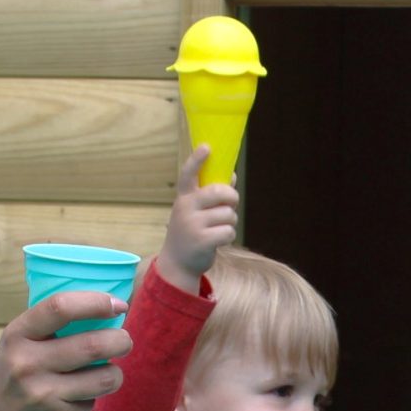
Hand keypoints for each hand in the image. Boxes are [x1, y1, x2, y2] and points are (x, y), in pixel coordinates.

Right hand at [0, 293, 130, 410]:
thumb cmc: (7, 385)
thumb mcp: (13, 349)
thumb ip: (47, 332)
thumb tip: (101, 311)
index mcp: (16, 336)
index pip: (60, 307)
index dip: (96, 302)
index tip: (118, 304)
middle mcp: (28, 363)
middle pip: (94, 344)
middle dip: (121, 340)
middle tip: (124, 341)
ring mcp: (44, 393)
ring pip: (105, 376)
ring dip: (115, 373)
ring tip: (108, 372)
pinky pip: (94, 400)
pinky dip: (95, 396)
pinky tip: (79, 398)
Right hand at [159, 146, 239, 287]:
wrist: (178, 262)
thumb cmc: (191, 231)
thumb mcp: (195, 211)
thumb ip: (211, 194)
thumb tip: (232, 176)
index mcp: (184, 197)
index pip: (189, 173)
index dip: (198, 160)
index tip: (207, 147)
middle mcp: (186, 208)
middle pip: (219, 192)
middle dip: (232, 197)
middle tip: (231, 203)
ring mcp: (193, 224)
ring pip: (228, 214)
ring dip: (230, 222)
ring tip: (219, 228)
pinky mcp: (203, 241)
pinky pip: (229, 231)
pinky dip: (229, 236)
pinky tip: (219, 240)